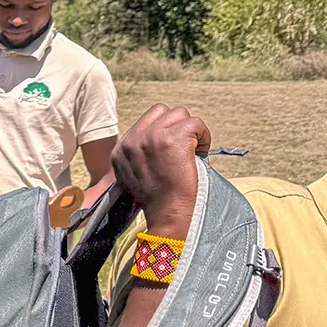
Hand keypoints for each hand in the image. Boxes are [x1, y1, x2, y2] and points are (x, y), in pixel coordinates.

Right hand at [110, 104, 210, 236]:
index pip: (146, 121)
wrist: (168, 215)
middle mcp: (133, 140)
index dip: (163, 132)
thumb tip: (155, 140)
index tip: (171, 152)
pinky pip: (196, 123)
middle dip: (177, 126)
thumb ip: (138, 155)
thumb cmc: (158, 202)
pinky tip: (200, 153)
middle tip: (185, 149)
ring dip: (191, 130)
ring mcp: (153, 137)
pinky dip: (204, 136)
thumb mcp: (133, 176)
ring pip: (180, 114)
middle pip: (162, 111)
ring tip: (193, 152)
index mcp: (121, 149)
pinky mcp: (174, 139)